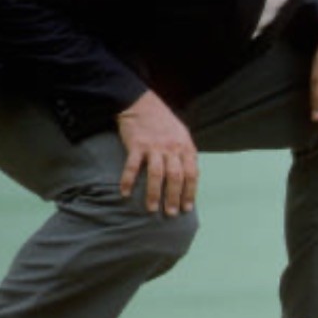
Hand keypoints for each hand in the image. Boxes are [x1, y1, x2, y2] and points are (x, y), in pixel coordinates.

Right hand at [117, 90, 198, 215]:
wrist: (142, 104)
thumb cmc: (164, 122)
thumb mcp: (182, 135)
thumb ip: (186, 155)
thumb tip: (189, 179)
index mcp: (185, 147)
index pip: (192, 173)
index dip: (190, 192)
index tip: (187, 208)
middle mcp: (172, 148)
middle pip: (176, 177)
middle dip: (174, 197)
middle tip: (171, 213)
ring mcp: (154, 146)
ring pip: (157, 174)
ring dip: (154, 193)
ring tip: (152, 209)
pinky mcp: (137, 145)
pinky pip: (133, 166)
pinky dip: (128, 180)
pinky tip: (125, 193)